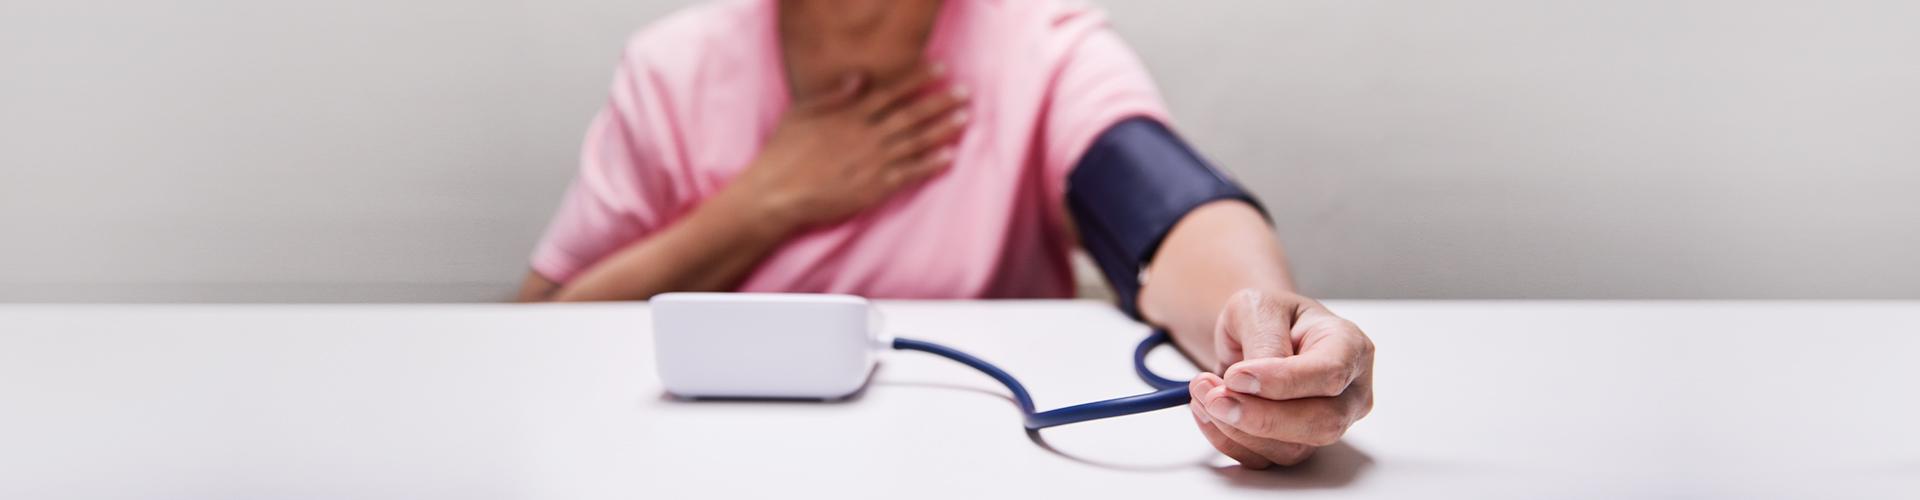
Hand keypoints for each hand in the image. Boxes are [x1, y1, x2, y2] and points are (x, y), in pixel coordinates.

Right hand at [724, 62, 969, 231]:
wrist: (777, 194)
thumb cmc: (783, 153)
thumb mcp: (802, 113)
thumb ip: (834, 96)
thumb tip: (859, 78)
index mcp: (849, 115)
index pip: (891, 92)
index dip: (918, 79)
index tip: (941, 69)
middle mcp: (866, 136)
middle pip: (911, 114)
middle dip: (940, 102)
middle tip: (966, 93)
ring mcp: (872, 163)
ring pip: (915, 142)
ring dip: (942, 130)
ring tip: (965, 119)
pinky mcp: (874, 188)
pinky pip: (909, 174)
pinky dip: (930, 165)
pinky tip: (949, 157)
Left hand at [1187, 289, 1374, 467]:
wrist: (1257, 335)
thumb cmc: (1270, 317)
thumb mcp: (1260, 306)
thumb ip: (1263, 338)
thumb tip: (1251, 381)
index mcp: (1350, 347)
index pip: (1330, 374)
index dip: (1283, 381)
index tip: (1235, 375)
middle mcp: (1348, 392)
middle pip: (1321, 423)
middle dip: (1261, 417)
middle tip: (1214, 396)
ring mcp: (1326, 424)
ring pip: (1292, 449)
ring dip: (1237, 428)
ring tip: (1204, 394)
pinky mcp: (1297, 445)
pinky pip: (1265, 459)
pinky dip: (1228, 439)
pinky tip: (1208, 412)